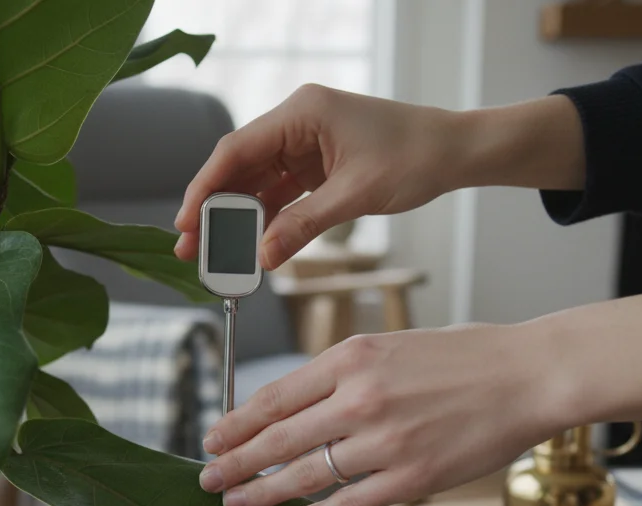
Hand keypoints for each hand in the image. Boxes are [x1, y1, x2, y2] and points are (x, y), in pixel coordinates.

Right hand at [172, 87, 586, 269]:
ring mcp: (305, 142)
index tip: (185, 223)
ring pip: (256, 182)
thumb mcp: (356, 196)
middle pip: (239, 166)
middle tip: (191, 248)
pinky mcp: (317, 162)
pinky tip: (251, 244)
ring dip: (237, 217)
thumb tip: (263, 256)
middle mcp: (297, 122)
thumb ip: (304, 225)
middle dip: (214, 208)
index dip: (205, 188)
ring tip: (216, 254)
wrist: (455, 152)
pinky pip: (280, 191)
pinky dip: (265, 217)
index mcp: (302, 112)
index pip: (236, 150)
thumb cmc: (415, 158)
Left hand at [197, 295, 641, 505]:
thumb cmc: (463, 359)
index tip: (214, 438)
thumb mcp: (390, 345)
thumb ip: (341, 374)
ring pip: (302, 475)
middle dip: (234, 463)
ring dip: (259, 494)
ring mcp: (384, 442)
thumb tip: (292, 407)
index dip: (236, 423)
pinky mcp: (410, 478)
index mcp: (351, 358)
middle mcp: (360, 398)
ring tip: (233, 504)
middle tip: (207, 480)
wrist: (528, 376)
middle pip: (276, 439)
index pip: (274, 396)